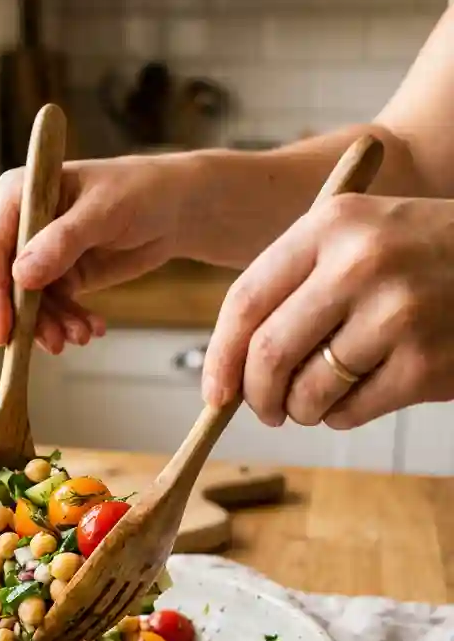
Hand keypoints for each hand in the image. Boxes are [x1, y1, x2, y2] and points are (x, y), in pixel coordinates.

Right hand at [0, 155, 178, 352]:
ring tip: (81, 336)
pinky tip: (92, 329)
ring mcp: (39, 251)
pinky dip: (70, 321)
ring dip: (52, 324)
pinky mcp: (60, 273)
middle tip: (53, 344)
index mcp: (18, 194)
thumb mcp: (104, 212)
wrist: (175, 207)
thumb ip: (62, 242)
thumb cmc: (140, 191)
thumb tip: (22, 276)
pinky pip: (54, 306)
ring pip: (30, 300)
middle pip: (4, 281)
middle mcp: (21, 224)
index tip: (3, 330)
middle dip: (27, 316)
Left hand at [202, 195, 453, 428]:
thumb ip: (295, 281)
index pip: (247, 299)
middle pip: (269, 352)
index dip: (221, 355)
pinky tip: (361, 393)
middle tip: (266, 409)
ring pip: (308, 391)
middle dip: (257, 395)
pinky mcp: (424, 364)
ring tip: (318, 399)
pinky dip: (341, 415)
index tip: (215, 391)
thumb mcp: (358, 235)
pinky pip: (350, 412)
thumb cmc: (419, 255)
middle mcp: (361, 265)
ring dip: (302, 409)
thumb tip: (232, 362)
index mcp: (332, 225)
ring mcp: (397, 315)